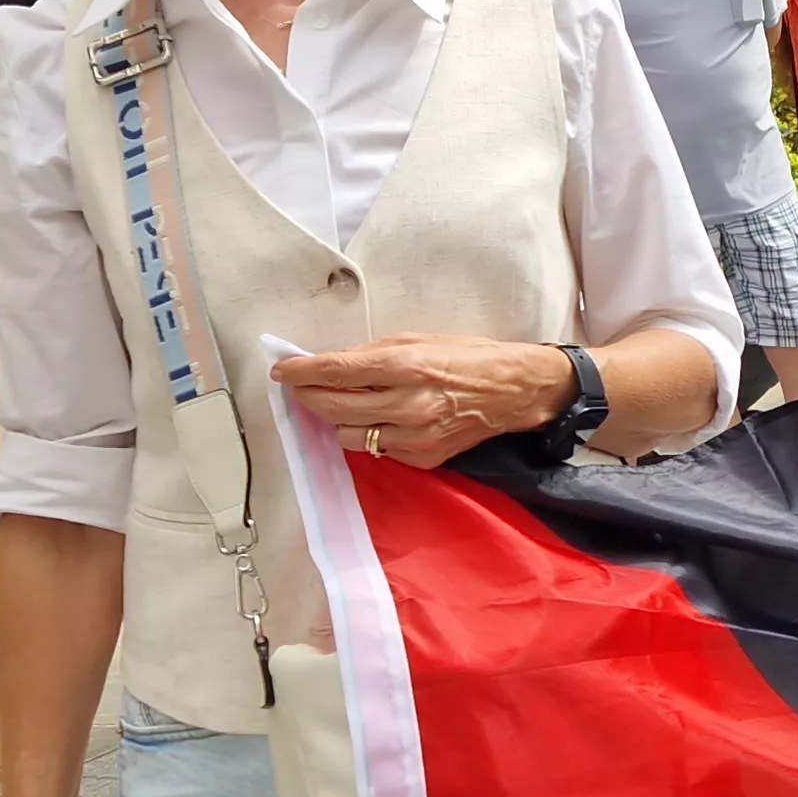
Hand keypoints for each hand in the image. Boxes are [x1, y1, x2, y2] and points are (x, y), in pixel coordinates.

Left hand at [274, 334, 577, 467]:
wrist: (514, 391)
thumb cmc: (468, 358)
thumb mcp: (419, 339)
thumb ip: (373, 354)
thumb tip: (331, 362)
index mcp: (406, 366)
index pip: (335, 371)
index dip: (301, 371)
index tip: (283, 370)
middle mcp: (408, 404)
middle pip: (332, 408)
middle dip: (308, 396)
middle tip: (301, 387)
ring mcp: (415, 436)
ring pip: (348, 436)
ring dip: (337, 420)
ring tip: (345, 404)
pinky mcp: (424, 457)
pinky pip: (378, 450)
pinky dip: (371, 435)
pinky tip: (381, 420)